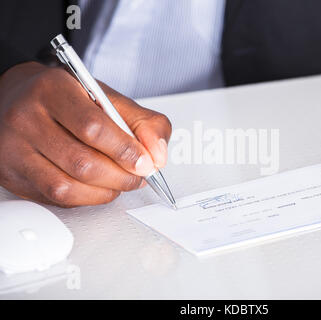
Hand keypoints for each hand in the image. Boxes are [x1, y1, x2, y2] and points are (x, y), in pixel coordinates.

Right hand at [0, 62, 171, 206]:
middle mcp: (27, 118)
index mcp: (53, 90)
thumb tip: (158, 155)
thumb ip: (143, 122)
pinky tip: (99, 188)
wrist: (18, 98)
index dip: (126, 151)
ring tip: (121, 181)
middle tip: (139, 175)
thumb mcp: (108, 98)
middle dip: (121, 177)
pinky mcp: (14, 175)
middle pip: (82, 163)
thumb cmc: (67, 98)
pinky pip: (57, 199)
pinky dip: (87, 199)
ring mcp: (15, 150)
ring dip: (106, 191)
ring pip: (67, 187)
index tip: (146, 163)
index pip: (93, 128)